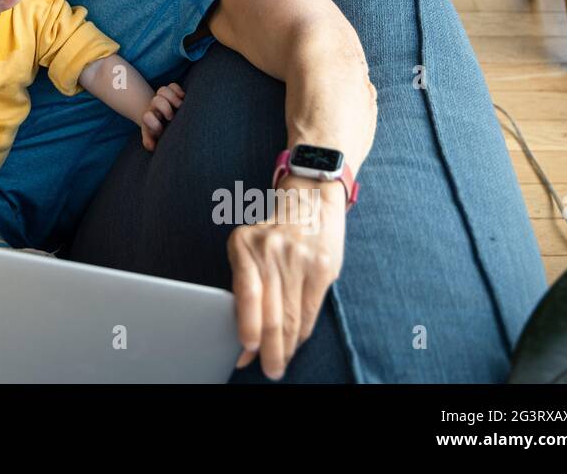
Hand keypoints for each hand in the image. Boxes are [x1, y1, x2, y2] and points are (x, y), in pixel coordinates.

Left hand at [140, 82, 183, 150]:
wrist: (159, 122)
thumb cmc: (158, 133)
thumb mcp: (153, 139)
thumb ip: (150, 142)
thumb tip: (152, 146)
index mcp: (151, 120)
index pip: (147, 117)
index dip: (154, 122)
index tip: (161, 129)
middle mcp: (155, 108)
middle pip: (157, 100)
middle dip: (166, 108)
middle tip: (171, 117)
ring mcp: (162, 100)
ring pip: (163, 90)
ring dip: (172, 98)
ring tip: (180, 106)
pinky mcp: (170, 93)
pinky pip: (172, 86)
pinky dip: (178, 90)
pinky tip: (183, 98)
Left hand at [227, 179, 345, 379]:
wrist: (311, 197)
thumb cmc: (276, 228)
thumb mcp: (253, 244)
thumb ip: (249, 278)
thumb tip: (245, 325)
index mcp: (244, 244)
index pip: (247, 296)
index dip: (248, 330)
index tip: (245, 353)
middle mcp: (271, 251)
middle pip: (272, 313)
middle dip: (269, 349)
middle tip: (269, 369)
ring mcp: (299, 260)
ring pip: (292, 317)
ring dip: (286, 346)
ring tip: (280, 363)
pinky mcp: (322, 268)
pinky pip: (311, 310)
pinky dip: (303, 331)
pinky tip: (297, 342)